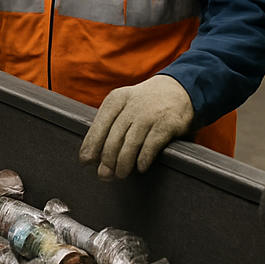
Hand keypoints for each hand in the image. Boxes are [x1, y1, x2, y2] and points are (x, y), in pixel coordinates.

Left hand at [79, 75, 193, 179]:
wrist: (178, 89)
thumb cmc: (144, 104)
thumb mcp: (123, 106)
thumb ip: (108, 126)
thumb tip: (90, 157)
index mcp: (116, 99)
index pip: (99, 125)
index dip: (91, 145)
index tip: (86, 161)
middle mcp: (132, 105)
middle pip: (114, 138)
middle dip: (107, 160)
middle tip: (104, 174)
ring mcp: (150, 114)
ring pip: (131, 144)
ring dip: (124, 163)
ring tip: (121, 174)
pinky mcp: (167, 124)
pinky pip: (151, 145)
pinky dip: (143, 159)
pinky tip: (140, 167)